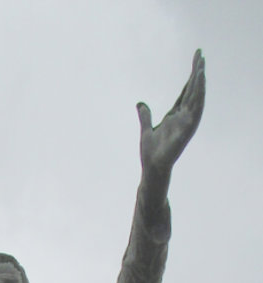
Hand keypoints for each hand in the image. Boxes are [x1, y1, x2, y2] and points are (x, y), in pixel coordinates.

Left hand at [138, 50, 204, 182]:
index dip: (189, 78)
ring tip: (201, 64)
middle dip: (196, 72)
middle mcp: (183, 117)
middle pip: (192, 90)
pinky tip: (200, 82)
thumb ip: (145, 116)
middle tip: (200, 54)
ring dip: (199, 81)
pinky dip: (199, 95)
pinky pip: (196, 108)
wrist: (152, 168)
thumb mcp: (146, 129)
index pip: (184, 92)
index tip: (195, 62)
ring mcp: (187, 122)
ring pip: (196, 97)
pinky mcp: (188, 128)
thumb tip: (140, 104)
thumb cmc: (151, 153)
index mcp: (174, 116)